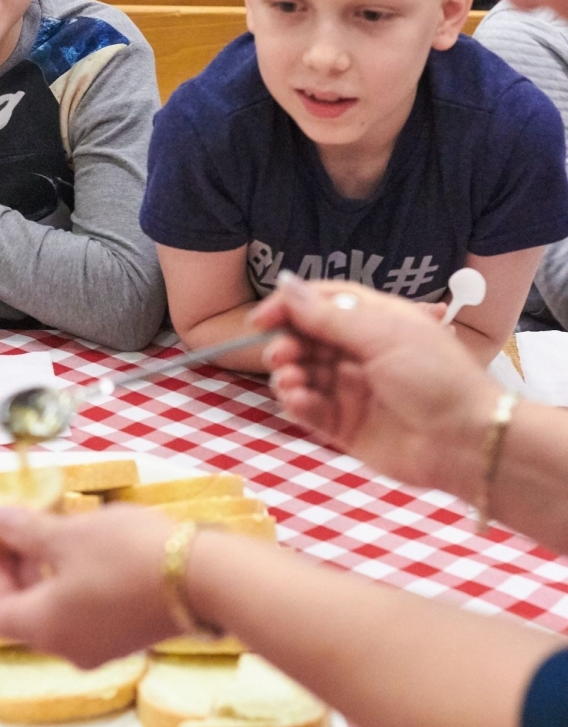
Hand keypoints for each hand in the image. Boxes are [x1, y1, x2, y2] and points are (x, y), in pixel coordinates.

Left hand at [0, 505, 177, 666]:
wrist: (204, 578)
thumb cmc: (127, 554)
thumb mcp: (70, 534)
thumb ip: (26, 531)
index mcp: (44, 627)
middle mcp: (68, 648)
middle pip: (27, 614)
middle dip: (21, 570)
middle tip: (26, 530)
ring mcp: (102, 647)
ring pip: (59, 614)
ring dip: (51, 576)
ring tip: (64, 533)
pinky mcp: (130, 638)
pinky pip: (89, 615)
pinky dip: (80, 586)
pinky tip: (97, 552)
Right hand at [253, 275, 499, 498]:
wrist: (466, 441)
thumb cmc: (433, 376)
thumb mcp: (383, 333)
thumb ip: (329, 315)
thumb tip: (286, 285)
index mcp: (373, 320)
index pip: (320, 303)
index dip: (289, 306)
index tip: (260, 318)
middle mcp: (358, 352)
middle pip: (306, 338)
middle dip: (286, 343)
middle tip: (279, 354)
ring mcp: (350, 389)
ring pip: (303, 374)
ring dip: (288, 373)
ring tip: (291, 380)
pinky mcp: (344, 426)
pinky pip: (310, 409)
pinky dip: (297, 403)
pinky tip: (298, 401)